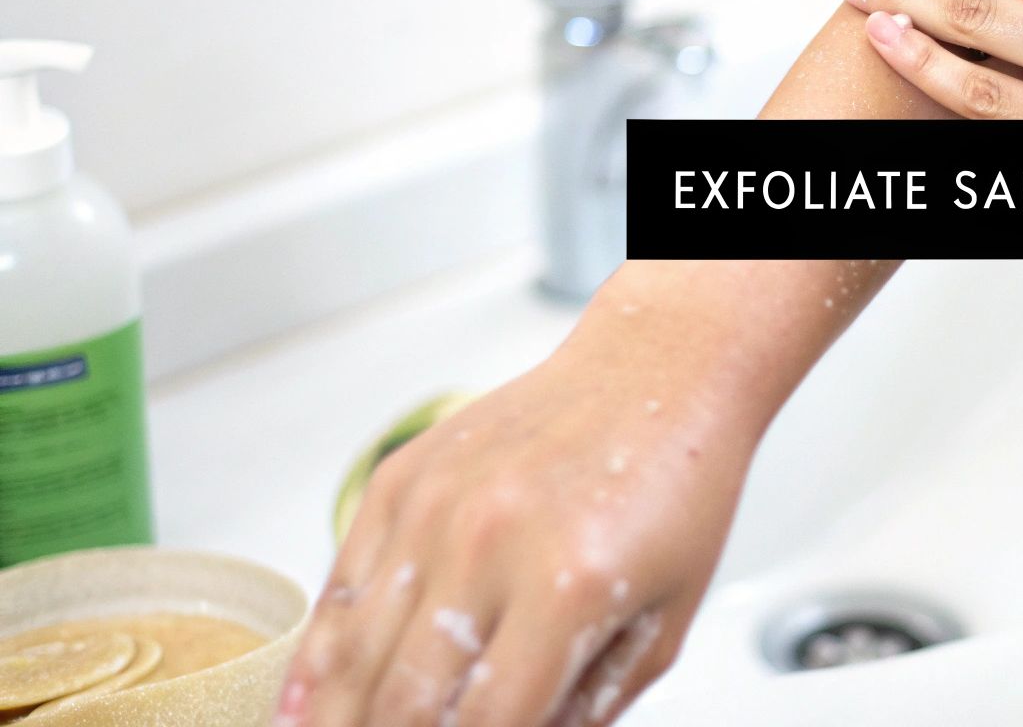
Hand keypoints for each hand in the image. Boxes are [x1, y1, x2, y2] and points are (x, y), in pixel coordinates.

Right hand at [274, 327, 753, 726]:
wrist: (657, 373)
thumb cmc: (676, 488)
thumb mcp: (664, 624)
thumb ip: (588, 708)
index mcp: (567, 589)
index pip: (486, 725)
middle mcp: (489, 544)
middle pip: (404, 701)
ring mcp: (435, 507)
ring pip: (353, 652)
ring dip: (335, 717)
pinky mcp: (403, 478)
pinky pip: (338, 584)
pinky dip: (316, 654)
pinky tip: (305, 702)